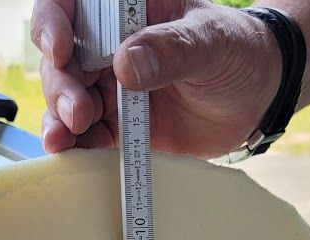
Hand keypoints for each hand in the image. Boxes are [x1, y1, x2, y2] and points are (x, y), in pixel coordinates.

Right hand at [31, 0, 282, 157]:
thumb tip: (125, 64)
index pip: (69, 5)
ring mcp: (109, 87)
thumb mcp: (211, 41)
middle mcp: (108, 46)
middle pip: (60, 60)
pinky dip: (76, 146)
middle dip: (60, 87)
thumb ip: (171, 49)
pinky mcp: (117, 125)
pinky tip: (72, 155)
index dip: (52, 23)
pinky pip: (86, 136)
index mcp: (125, 10)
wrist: (257, 98)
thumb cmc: (237, 51)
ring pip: (66, 100)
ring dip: (60, 120)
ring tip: (65, 139)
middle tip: (78, 112)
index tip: (60, 49)